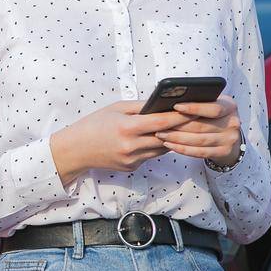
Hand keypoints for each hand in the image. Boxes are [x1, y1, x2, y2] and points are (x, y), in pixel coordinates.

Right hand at [50, 100, 197, 183]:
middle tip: (196, 119)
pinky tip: (157, 138)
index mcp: (127, 128)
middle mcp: (131, 146)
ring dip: (171, 138)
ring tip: (182, 128)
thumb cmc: (94, 124)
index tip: (194, 109)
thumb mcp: (115, 109)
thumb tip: (163, 103)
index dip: (180, 116)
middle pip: (167, 137)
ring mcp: (132, 159)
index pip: (162, 122)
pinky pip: (150, 155)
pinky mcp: (132, 167)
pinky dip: (155, 146)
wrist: (75, 150)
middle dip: (181, 128)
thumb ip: (140, 106)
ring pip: (162, 149)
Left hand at [154, 96, 240, 164]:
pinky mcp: (223, 152)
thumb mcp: (210, 104)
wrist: (227, 136)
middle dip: (178, 125)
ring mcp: (230, 139)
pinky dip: (183, 149)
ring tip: (161, 134)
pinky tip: (169, 145)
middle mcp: (233, 123)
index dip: (194, 108)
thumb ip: (198, 101)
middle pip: (202, 126)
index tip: (175, 106)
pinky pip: (200, 152)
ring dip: (177, 138)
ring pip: (199, 140)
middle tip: (159, 124)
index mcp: (230, 106)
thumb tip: (171, 100)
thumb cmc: (211, 115)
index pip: (213, 108)